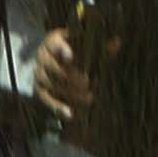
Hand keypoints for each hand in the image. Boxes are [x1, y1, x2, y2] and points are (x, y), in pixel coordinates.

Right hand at [30, 0, 115, 135]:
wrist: (54, 61)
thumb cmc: (77, 51)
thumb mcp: (87, 45)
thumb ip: (101, 46)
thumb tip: (117, 42)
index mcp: (54, 42)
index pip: (55, 44)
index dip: (62, 49)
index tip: (71, 57)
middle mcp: (43, 57)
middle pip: (52, 66)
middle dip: (70, 76)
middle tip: (88, 82)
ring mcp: (40, 74)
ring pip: (51, 84)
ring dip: (70, 92)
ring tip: (90, 98)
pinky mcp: (40, 90)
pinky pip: (47, 99)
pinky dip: (58, 107)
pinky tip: (70, 114)